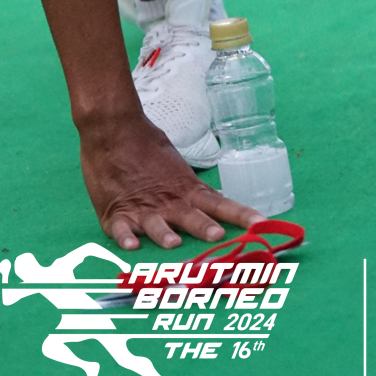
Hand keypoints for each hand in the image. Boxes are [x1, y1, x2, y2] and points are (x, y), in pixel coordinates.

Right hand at [80, 112, 262, 248]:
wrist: (113, 129)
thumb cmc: (145, 144)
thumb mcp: (175, 165)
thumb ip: (189, 187)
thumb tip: (211, 201)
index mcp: (186, 188)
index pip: (219, 203)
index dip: (241, 215)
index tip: (262, 225)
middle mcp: (168, 201)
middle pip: (191, 216)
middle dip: (205, 228)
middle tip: (218, 237)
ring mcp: (142, 208)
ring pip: (156, 224)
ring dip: (165, 234)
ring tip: (174, 243)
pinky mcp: (115, 212)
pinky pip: (120, 229)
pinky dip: (125, 238)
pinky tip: (131, 246)